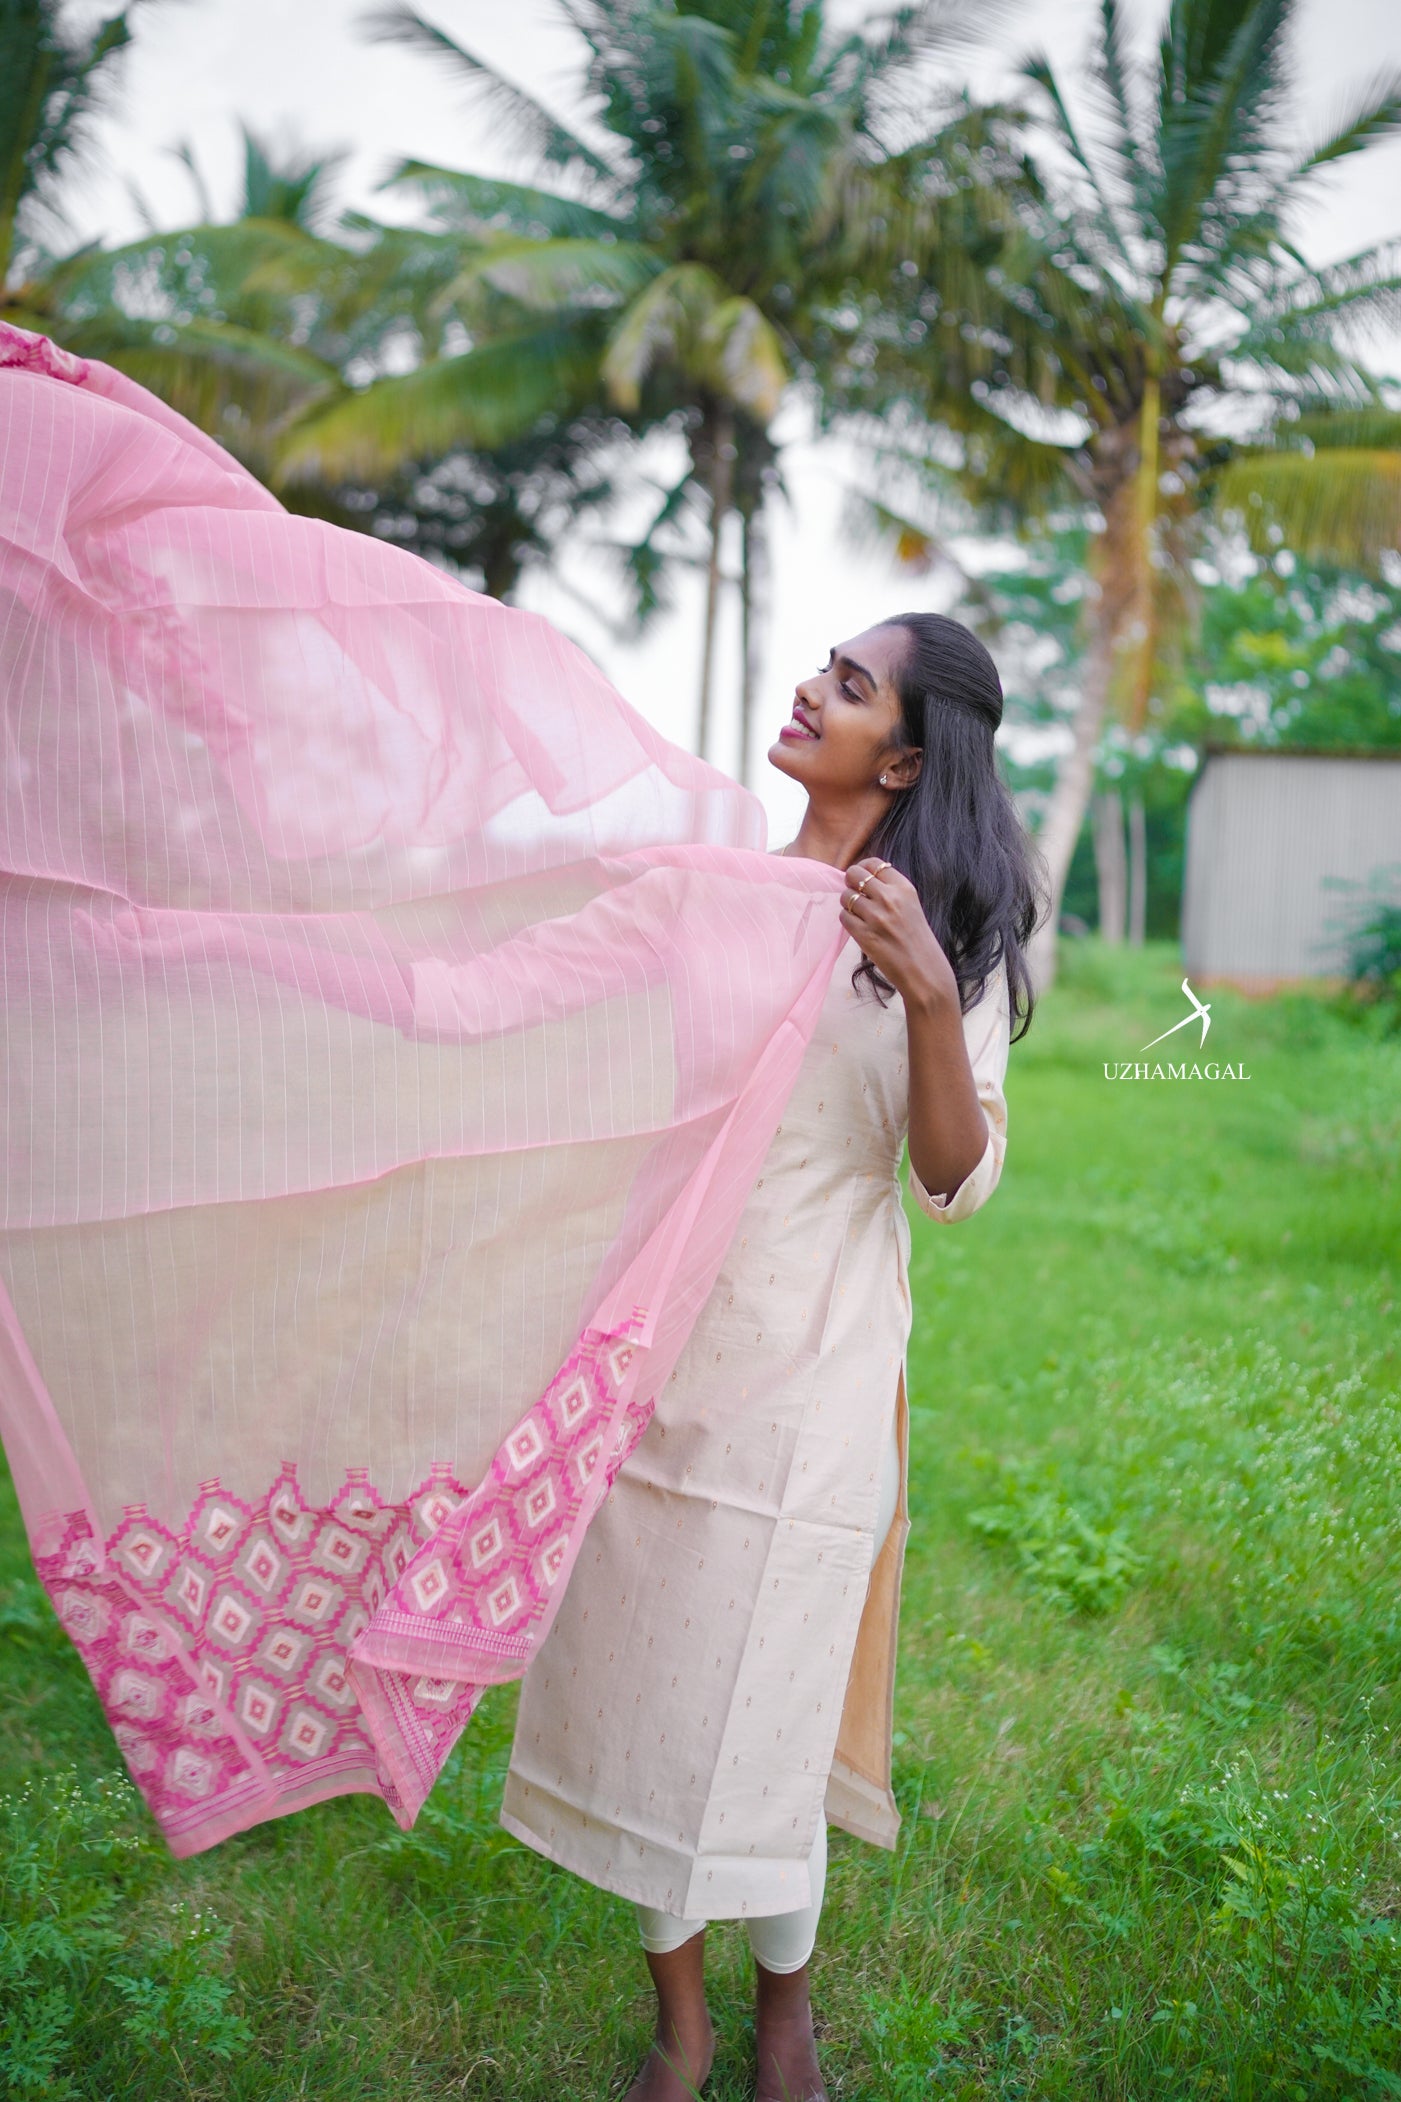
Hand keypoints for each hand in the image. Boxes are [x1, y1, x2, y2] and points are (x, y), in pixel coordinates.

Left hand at [839, 859, 957, 1010]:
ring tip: (860, 914)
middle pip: (854, 874)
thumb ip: (890, 890)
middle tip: (855, 893)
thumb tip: (861, 877)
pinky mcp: (864, 935)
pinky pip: (844, 917)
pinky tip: (859, 927)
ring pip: (846, 896)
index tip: (861, 878)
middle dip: (850, 882)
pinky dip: (848, 920)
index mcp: (904, 888)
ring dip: (848, 904)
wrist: (923, 970)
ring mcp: (876, 917)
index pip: (874, 863)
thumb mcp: (910, 905)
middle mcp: (890, 898)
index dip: (863, 868)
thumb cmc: (916, 938)